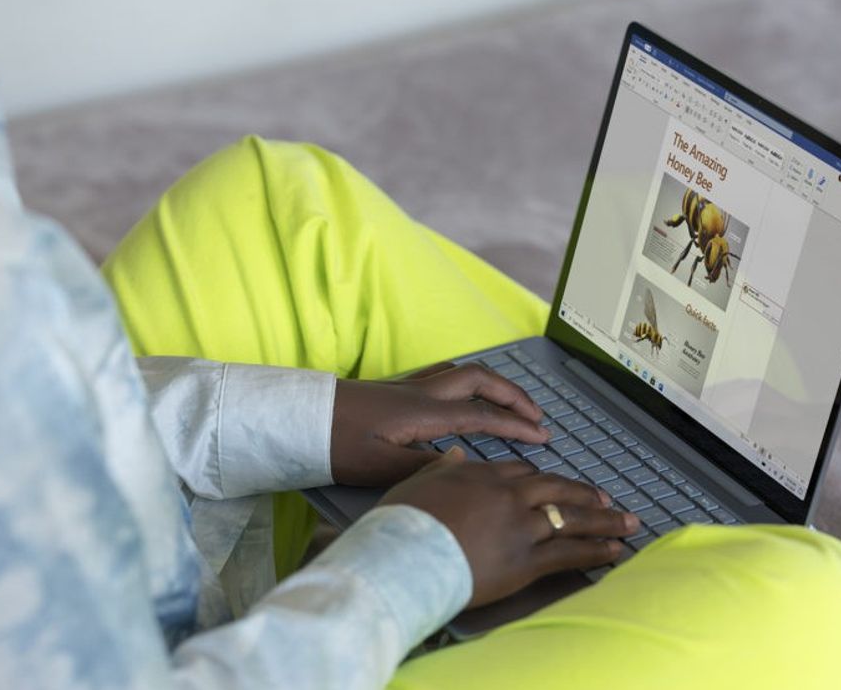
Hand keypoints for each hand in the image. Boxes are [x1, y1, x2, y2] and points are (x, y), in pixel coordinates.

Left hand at [330, 362, 547, 486]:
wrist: (297, 420)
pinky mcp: (396, 388)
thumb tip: (465, 464)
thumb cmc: (334, 445)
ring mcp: (409, 386)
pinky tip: (465, 394)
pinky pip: (445, 374)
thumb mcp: (381, 468)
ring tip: (510, 403)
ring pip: (464, 373)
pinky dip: (468, 381)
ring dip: (494, 384)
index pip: (483, 416)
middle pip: (482, 381)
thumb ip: (427, 468)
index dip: (517, 426)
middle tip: (537, 416)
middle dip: (515, 396)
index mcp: (424, 412)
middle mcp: (422, 392)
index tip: (542, 437)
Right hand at [379, 449, 639, 606]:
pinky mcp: (527, 560)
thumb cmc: (401, 525)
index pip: (521, 472)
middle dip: (584, 494)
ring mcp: (521, 527)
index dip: (542, 480)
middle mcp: (508, 496)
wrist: (403, 556)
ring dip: (604, 520)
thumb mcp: (416, 484)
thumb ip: (441, 469)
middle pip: (556, 490)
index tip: (555, 485)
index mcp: (481, 476)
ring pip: (571, 519)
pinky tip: (615, 550)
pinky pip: (570, 553)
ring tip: (627, 522)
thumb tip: (454, 455)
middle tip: (605, 498)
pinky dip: (596, 550)